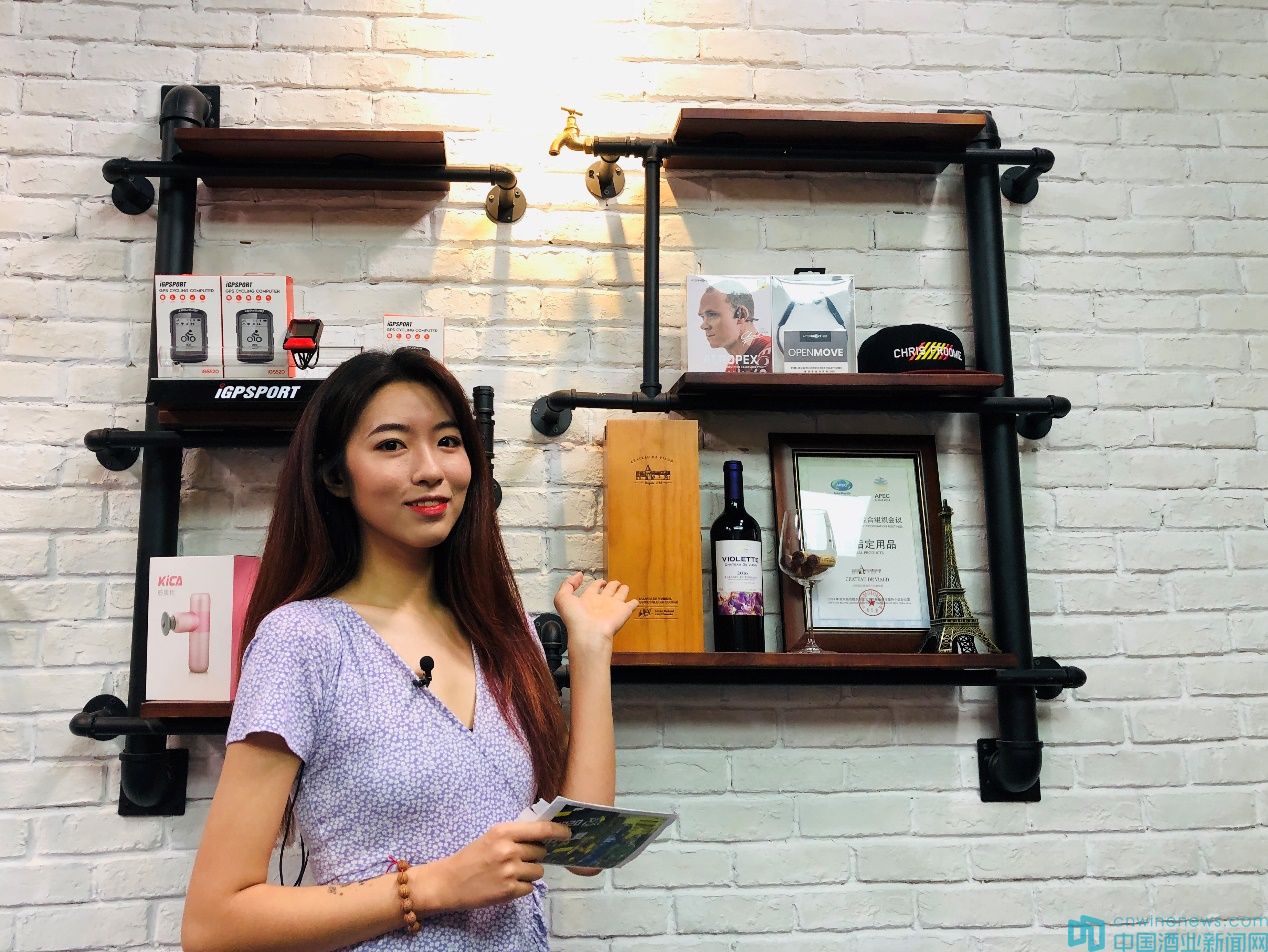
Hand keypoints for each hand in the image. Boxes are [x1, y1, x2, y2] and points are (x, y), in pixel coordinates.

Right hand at [414, 820, 569, 913]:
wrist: (449, 882)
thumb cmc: (471, 857)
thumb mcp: (491, 837)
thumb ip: (515, 834)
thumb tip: (544, 833)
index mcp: (503, 832)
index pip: (541, 829)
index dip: (558, 831)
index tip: (568, 833)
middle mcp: (508, 850)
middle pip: (541, 851)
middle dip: (534, 855)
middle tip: (519, 858)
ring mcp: (509, 871)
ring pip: (538, 871)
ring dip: (529, 872)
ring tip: (510, 873)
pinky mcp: (508, 891)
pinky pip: (530, 888)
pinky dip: (522, 887)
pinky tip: (506, 884)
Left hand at [553, 571, 638, 659]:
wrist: (589, 633)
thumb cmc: (575, 618)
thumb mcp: (562, 598)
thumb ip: (568, 584)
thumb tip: (579, 575)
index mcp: (587, 599)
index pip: (594, 587)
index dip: (597, 583)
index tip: (600, 580)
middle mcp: (601, 602)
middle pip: (608, 590)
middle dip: (611, 585)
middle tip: (615, 582)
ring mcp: (613, 607)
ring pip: (620, 595)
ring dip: (622, 590)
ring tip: (624, 587)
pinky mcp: (624, 612)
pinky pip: (631, 605)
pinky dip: (633, 602)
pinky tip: (635, 601)